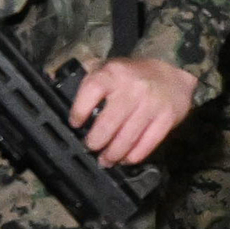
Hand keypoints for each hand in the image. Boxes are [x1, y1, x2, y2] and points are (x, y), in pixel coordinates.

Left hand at [71, 55, 196, 164]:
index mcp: (114, 73)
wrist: (173, 73)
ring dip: (113, 154)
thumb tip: (56, 85)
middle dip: (96, 141)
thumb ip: (89, 78)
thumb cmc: (133, 75)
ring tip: (106, 160)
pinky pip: (148, 143)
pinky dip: (135, 155)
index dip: (80, 110)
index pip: (91, 91)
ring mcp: (151, 104)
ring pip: (127, 137)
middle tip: (91, 147)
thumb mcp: (110, 68)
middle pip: (108, 123)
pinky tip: (126, 159)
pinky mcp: (167, 118)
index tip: (75, 123)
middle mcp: (133, 88)